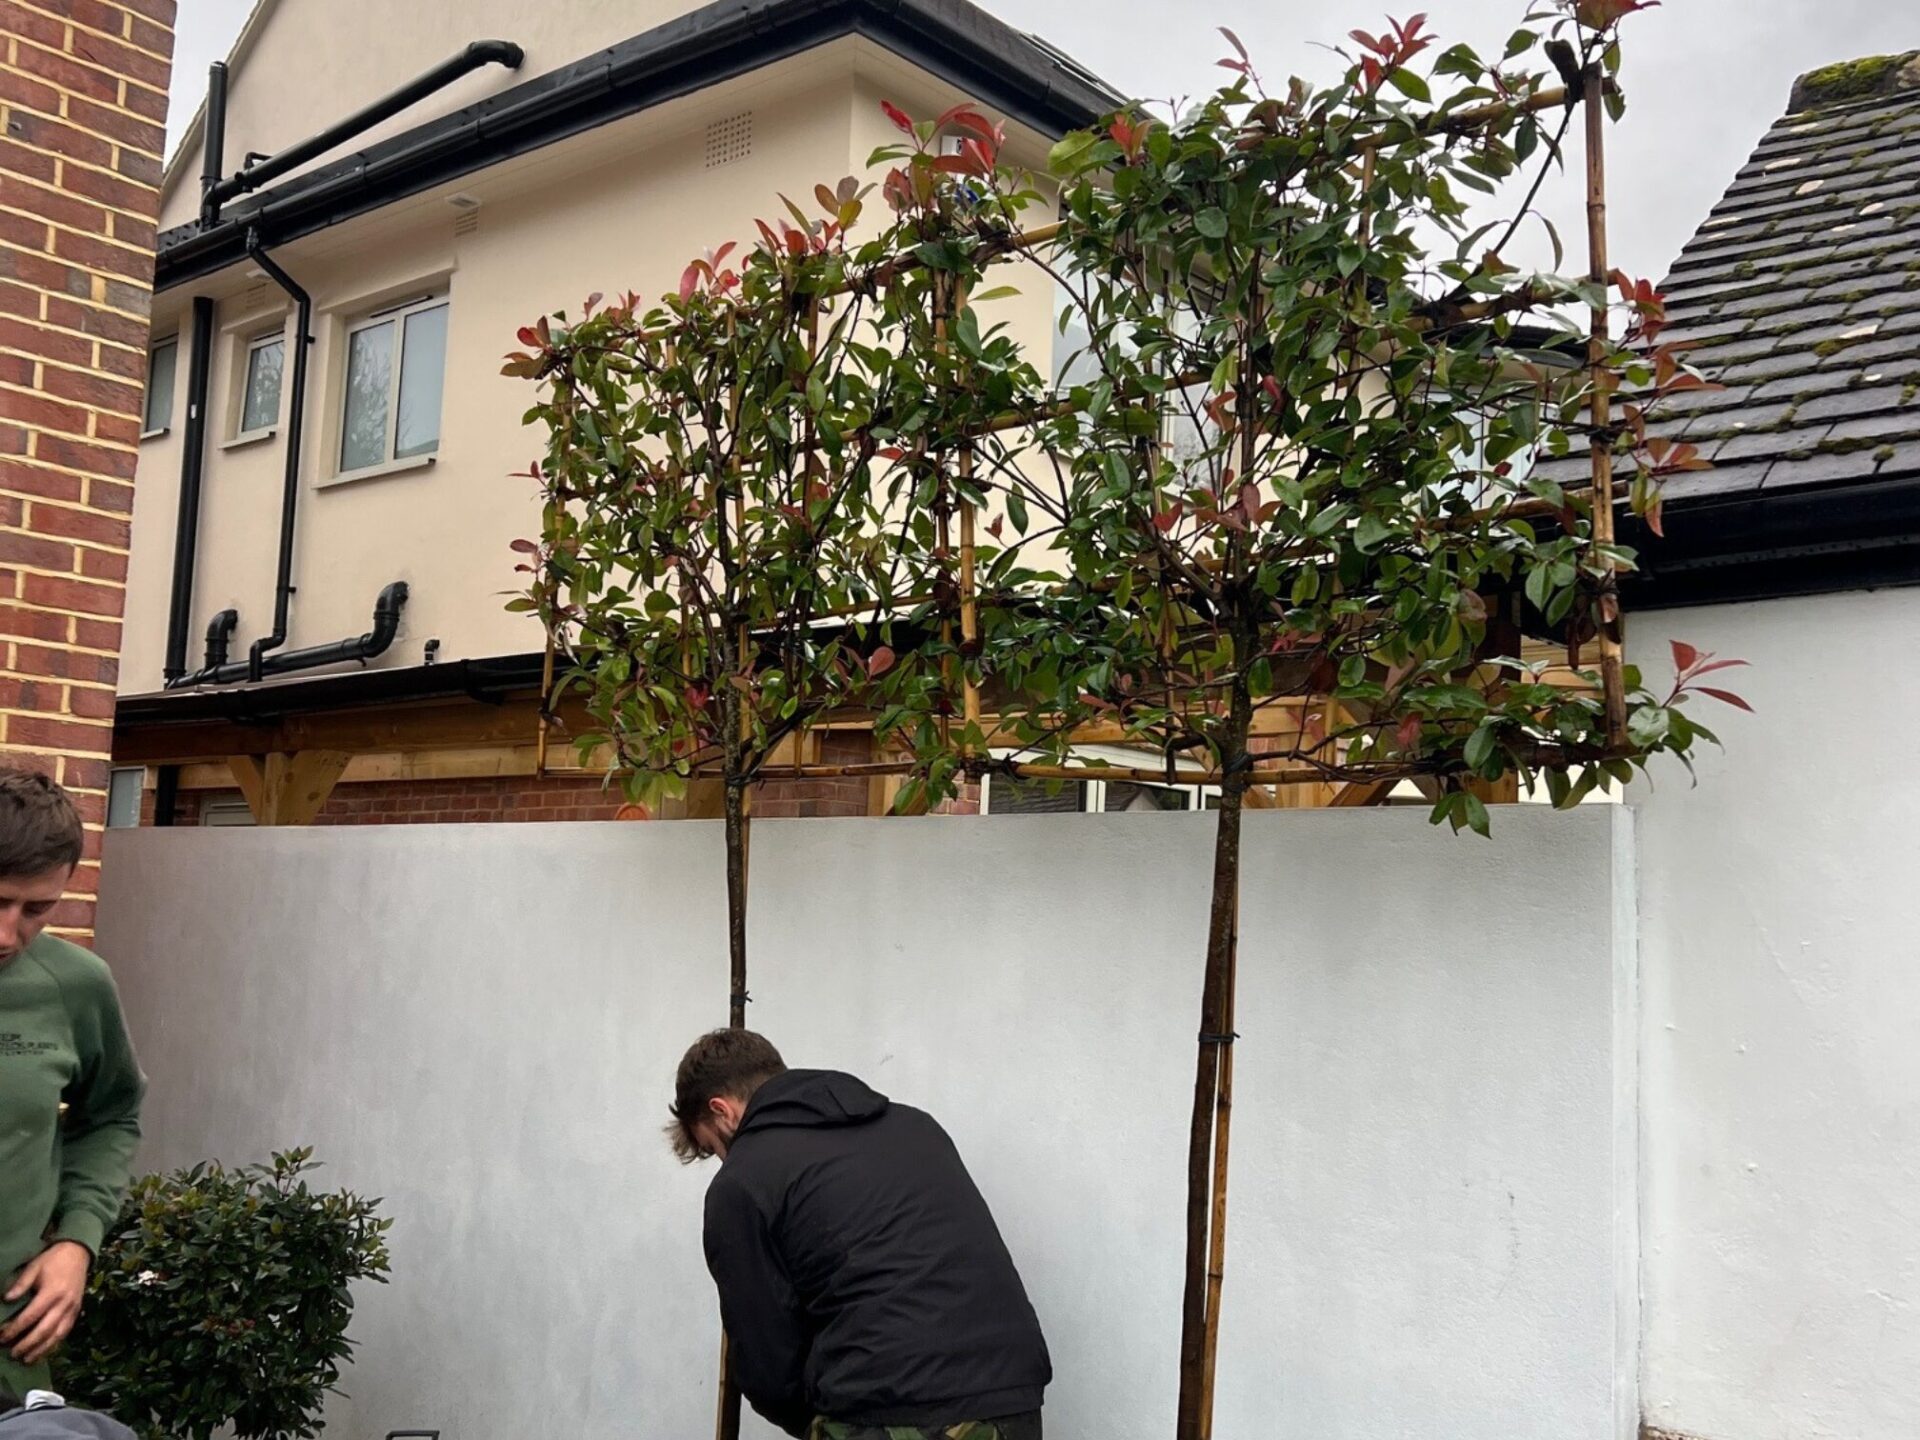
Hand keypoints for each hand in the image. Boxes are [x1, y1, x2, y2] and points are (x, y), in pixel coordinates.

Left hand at [1, 1240, 90, 1364]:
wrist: (78, 1253)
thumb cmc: (53, 1260)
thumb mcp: (34, 1267)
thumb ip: (21, 1284)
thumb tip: (5, 1299)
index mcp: (52, 1292)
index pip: (30, 1316)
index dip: (15, 1329)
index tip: (2, 1336)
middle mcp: (64, 1303)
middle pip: (44, 1330)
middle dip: (27, 1344)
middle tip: (12, 1353)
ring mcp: (72, 1308)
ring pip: (57, 1335)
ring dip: (41, 1349)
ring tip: (26, 1359)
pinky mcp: (76, 1311)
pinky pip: (65, 1331)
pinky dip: (54, 1344)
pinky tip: (44, 1351)